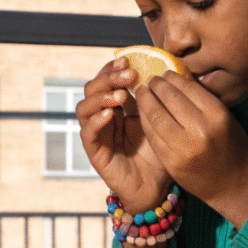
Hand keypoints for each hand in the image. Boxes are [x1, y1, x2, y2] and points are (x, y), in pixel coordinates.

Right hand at [76, 58, 174, 210]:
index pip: (107, 80)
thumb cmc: (161, 155)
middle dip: (108, 78)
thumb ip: (156, 100)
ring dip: (101, 97)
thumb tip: (164, 70)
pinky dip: (96, 121)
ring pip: (83, 107)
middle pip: (92, 88)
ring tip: (120, 96)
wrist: (157, 188)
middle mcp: (103, 117)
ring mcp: (97, 134)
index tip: (128, 59)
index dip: (113, 68)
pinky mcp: (95, 152)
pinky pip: (87, 133)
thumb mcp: (161, 122)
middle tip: (127, 75)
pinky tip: (111, 114)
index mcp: (118, 107)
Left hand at [136, 72, 247, 227]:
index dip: (173, 77)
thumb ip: (204, 101)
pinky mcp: (171, 162)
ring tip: (143, 92)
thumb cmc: (234, 149)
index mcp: (217, 116)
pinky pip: (152, 135)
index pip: (188, 88)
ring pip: (156, 116)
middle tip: (150, 79)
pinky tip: (143, 112)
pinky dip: (145, 121)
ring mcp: (183, 148)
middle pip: (169, 99)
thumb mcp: (226, 119)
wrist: (235, 187)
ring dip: (146, 101)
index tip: (166, 73)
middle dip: (156, 85)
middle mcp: (200, 131)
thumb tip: (179, 79)